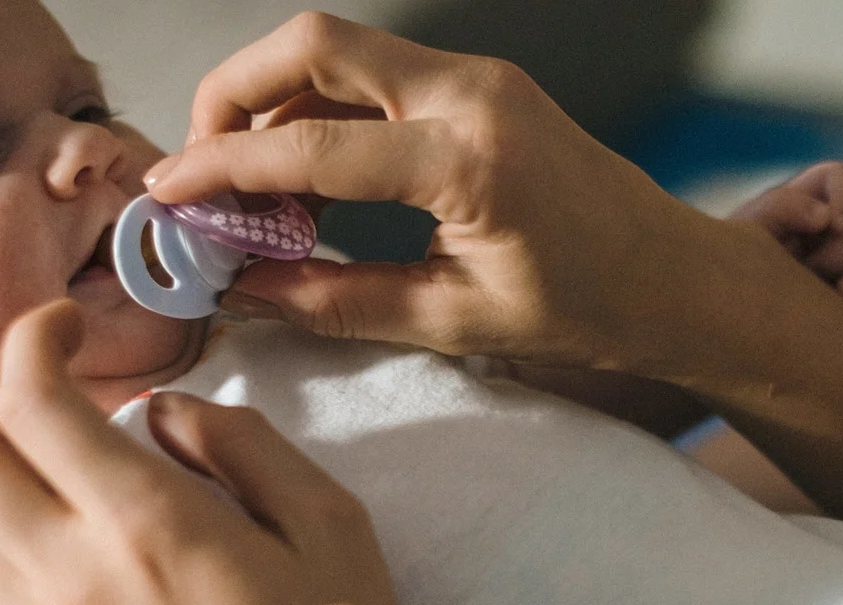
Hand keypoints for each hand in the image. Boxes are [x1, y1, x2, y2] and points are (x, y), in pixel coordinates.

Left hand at [0, 298, 410, 604]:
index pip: (31, 402)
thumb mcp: (332, 523)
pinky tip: (29, 491)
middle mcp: (75, 568)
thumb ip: (245, 445)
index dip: (33, 337)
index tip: (71, 321)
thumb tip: (160, 412)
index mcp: (148, 523)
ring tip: (26, 415)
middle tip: (30, 354)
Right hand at [142, 14, 759, 374]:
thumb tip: (242, 290)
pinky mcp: (479, 84)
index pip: (312, 148)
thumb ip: (336, 301)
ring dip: (276, 106)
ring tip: (249, 196)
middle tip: (198, 168)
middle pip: (313, 44)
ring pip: (339, 53)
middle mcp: (475, 95)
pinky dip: (322, 116)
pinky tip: (305, 185)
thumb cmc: (589, 309)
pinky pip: (375, 79)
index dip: (224, 170)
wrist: (675, 279)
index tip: (168, 196)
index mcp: (472, 162)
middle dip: (233, 94)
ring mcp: (480, 78)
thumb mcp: (454, 322)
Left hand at [730, 162, 842, 322]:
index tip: (832, 225)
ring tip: (842, 296)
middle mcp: (837, 230)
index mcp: (806, 202)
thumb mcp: (746, 233)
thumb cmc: (733, 270)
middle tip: (810, 274)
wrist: (732, 320)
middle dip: (842, 251)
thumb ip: (779, 208)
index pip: (839, 177)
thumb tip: (825, 217)